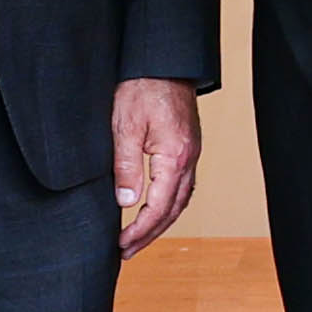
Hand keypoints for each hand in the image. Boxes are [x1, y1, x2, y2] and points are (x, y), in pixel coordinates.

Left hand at [110, 79, 199, 252]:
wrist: (163, 60)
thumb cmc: (142, 87)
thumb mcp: (124, 126)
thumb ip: (126, 167)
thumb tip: (126, 203)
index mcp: (175, 156)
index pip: (159, 206)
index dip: (140, 229)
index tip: (120, 244)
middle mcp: (189, 158)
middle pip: (174, 209)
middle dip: (151, 233)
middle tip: (127, 251)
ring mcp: (191, 153)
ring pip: (181, 199)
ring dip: (161, 222)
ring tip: (139, 237)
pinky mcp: (187, 146)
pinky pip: (183, 185)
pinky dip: (170, 204)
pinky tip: (156, 208)